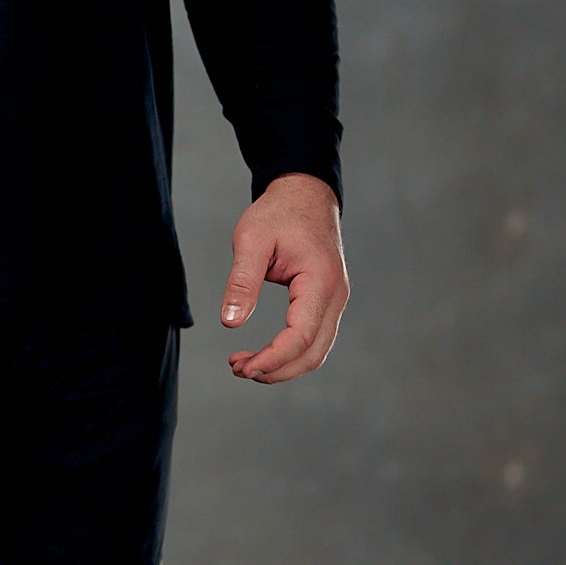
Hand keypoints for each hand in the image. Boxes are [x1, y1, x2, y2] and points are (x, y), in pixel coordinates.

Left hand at [221, 173, 347, 383]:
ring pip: (317, 351)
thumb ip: (242, 282)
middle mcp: (335, 295)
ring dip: (283, 366)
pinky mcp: (327, 301)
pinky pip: (314, 339)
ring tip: (245, 364)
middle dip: (276, 370)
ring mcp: (335, 300)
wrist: (304, 194)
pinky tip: (263, 353)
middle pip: (313, 353)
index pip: (302, 336)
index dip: (273, 358)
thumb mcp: (251, 240)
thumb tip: (230, 322)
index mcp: (320, 280)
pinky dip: (290, 353)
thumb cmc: (279, 213)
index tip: (242, 366)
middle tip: (238, 368)